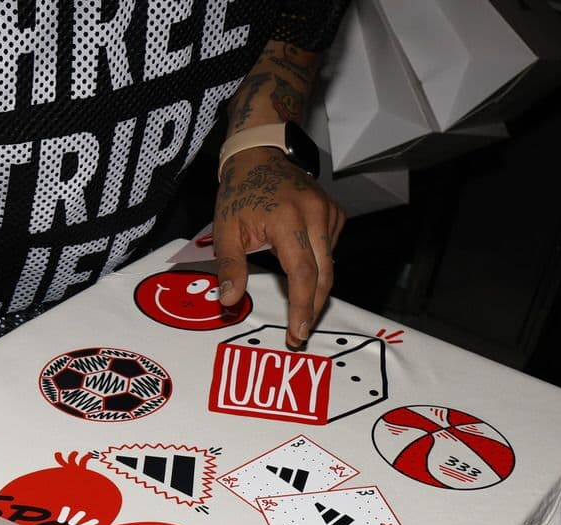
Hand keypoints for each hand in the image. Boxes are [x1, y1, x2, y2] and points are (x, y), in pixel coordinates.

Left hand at [213, 147, 345, 350]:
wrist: (259, 154)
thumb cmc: (240, 192)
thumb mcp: (226, 230)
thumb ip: (229, 266)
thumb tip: (229, 302)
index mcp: (288, 220)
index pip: (303, 274)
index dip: (302, 307)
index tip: (297, 333)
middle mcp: (315, 215)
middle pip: (324, 275)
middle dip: (313, 308)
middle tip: (299, 334)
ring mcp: (329, 212)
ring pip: (330, 264)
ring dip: (316, 289)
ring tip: (300, 310)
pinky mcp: (335, 212)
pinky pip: (331, 249)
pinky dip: (319, 265)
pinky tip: (302, 269)